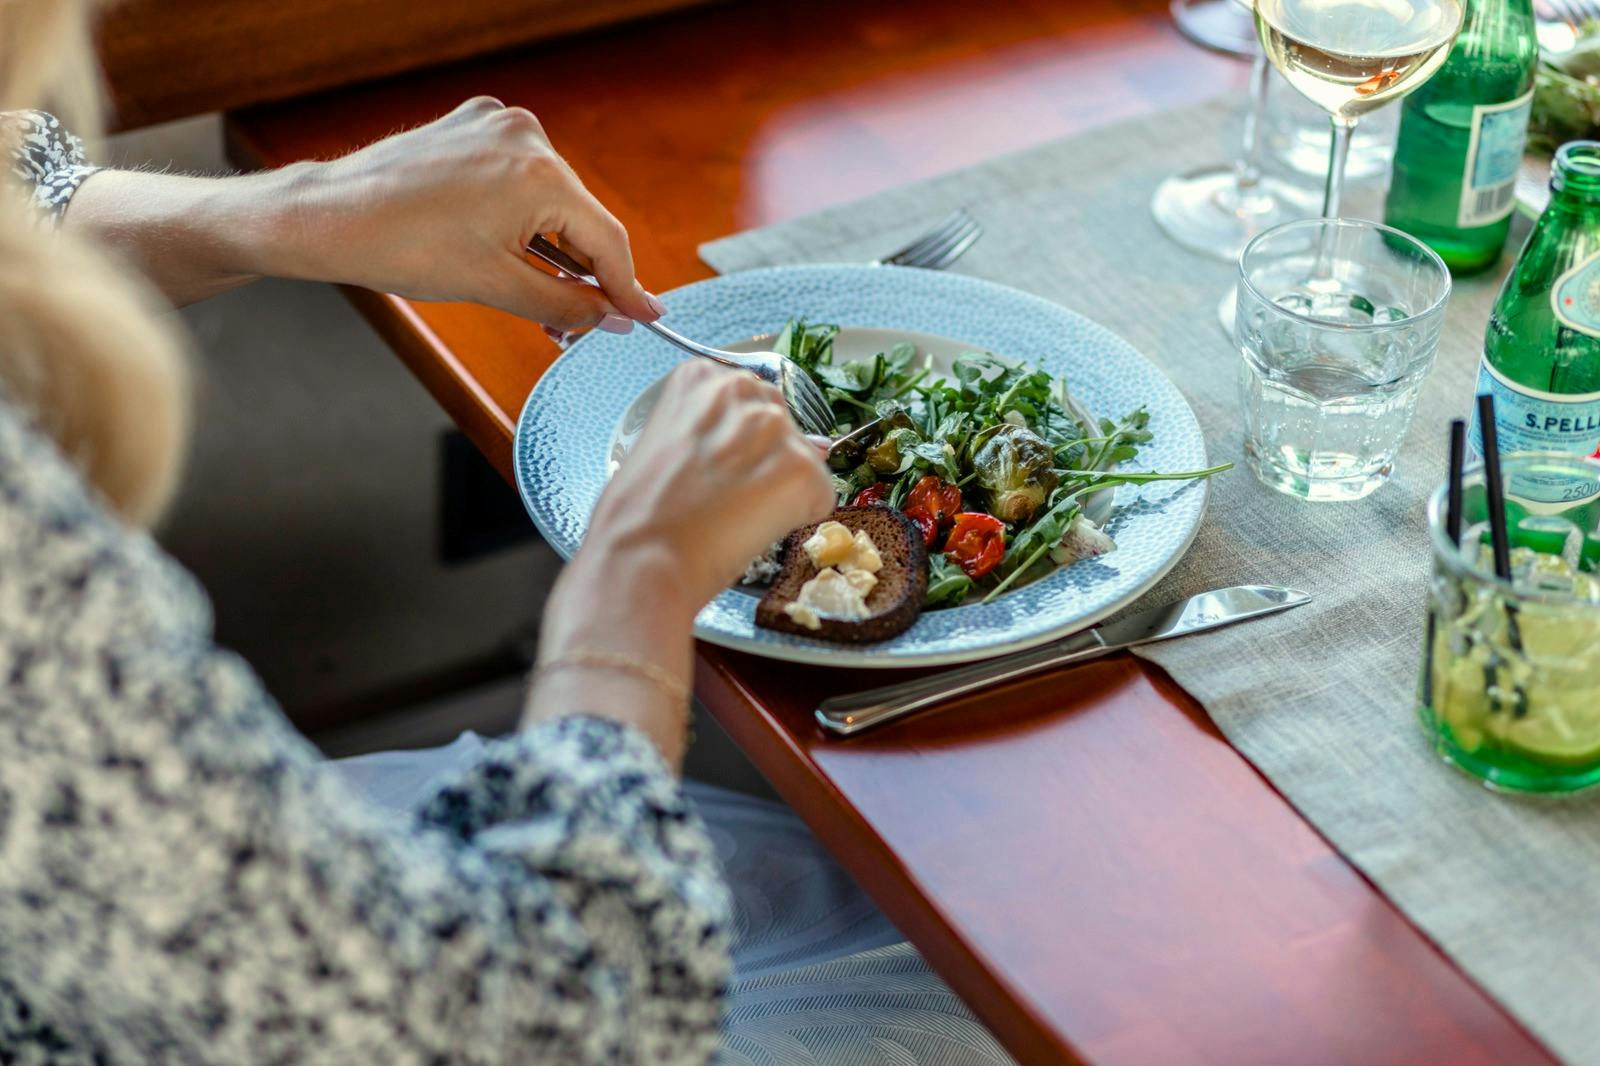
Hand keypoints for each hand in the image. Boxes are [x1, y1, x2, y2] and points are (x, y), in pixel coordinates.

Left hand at [285, 96, 659, 332]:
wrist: (330, 218)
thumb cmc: (400, 247)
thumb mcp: (496, 286)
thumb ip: (566, 304)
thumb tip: (610, 318)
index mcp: (539, 174)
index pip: (606, 239)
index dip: (626, 286)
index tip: (643, 317)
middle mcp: (525, 137)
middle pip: (580, 218)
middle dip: (581, 272)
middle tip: (577, 323)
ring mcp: (496, 125)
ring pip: (550, 199)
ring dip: (551, 248)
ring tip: (538, 295)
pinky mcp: (471, 127)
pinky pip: (517, 178)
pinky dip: (521, 216)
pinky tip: (507, 251)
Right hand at [526, 362, 834, 763]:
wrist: (632, 571)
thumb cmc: (624, 531)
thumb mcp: (649, 462)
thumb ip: (697, 439)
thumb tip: (741, 449)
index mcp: (694, 383)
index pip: (751, 392)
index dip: (747, 443)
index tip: (728, 476)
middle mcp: (738, 393)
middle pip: (787, 425)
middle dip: (770, 470)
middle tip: (727, 515)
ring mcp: (774, 431)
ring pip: (809, 463)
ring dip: (785, 501)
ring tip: (733, 532)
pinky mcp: (801, 473)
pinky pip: (823, 500)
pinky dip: (801, 528)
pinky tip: (754, 542)